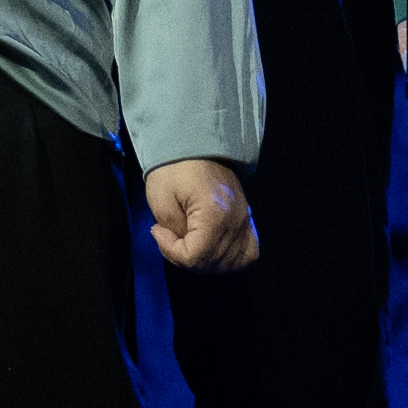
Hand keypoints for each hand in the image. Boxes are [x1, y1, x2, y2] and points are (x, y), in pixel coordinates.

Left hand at [140, 158, 255, 275]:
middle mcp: (236, 221)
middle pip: (212, 263)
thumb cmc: (175, 167)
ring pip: (231, 263)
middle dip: (184, 257)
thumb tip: (182, 248)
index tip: (159, 231)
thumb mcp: (162, 199)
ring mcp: (244, 220)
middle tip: (169, 235)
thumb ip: (174, 232)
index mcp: (215, 214)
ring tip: (188, 241)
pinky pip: (248, 252)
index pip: (196, 256)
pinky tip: (212, 248)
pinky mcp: (246, 219)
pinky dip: (230, 257)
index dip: (172, 250)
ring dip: (205, 260)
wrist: (195, 144)